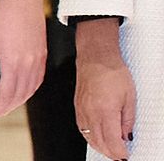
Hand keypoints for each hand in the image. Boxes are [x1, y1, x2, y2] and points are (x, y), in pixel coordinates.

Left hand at [0, 0, 44, 122]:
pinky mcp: (43, 57)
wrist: (22, 2)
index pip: (6, 96)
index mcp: (13, 63)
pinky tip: (21, 92)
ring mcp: (38, 62)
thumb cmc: (3, 19)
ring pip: (30, 91)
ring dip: (18, 101)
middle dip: (7, 109)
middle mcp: (28, 66)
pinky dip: (29, 91)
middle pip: (19, 97)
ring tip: (5, 105)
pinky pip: (37, 81)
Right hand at [76, 18, 135, 159]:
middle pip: (99, 142)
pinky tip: (95, 138)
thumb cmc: (113, 72)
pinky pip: (82, 128)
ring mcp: (81, 109)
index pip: (112, 141)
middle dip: (110, 153)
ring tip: (110, 151)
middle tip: (120, 156)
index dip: (119, 152)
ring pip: (89, 137)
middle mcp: (90, 112)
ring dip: (99, 147)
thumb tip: (126, 135)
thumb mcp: (130, 97)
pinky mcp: (77, 106)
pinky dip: (89, 137)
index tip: (125, 156)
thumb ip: (127, 120)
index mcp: (105, 111)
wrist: (96, 57)